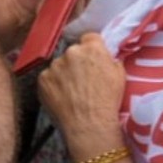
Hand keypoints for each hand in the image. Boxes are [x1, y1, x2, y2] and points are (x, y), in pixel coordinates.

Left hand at [38, 33, 125, 152]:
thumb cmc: (108, 101)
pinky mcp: (43, 79)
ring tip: (71, 92)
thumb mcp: (119, 75)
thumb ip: (111, 60)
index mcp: (92, 48)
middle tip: (82, 79)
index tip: (91, 59)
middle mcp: (71, 52)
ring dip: (63, 74)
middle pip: (73, 52)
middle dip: (76, 62)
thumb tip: (106, 57)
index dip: (91, 48)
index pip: (89, 38)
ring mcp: (55, 65)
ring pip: (59, 65)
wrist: (90, 124)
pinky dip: (53, 86)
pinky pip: (48, 78)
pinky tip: (62, 97)